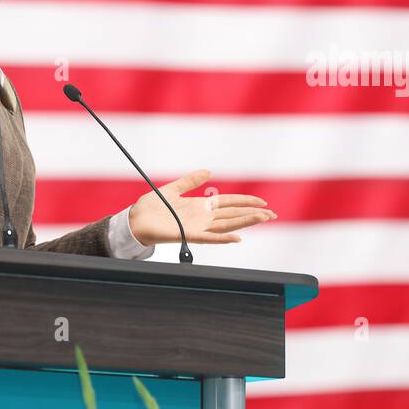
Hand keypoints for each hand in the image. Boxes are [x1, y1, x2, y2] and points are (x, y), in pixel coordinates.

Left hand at [128, 169, 275, 245]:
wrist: (135, 220)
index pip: (228, 203)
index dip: (245, 202)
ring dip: (245, 222)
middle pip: (233, 215)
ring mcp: (196, 227)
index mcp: (200, 207)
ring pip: (226, 225)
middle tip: (272, 214)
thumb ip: (190, 181)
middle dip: (253, 214)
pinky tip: (237, 237)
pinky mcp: (187, 235)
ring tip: (263, 219)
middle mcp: (202, 218)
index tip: (262, 203)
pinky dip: (222, 238)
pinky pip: (208, 238)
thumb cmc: (151, 207)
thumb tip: (208, 171)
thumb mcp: (173, 189)